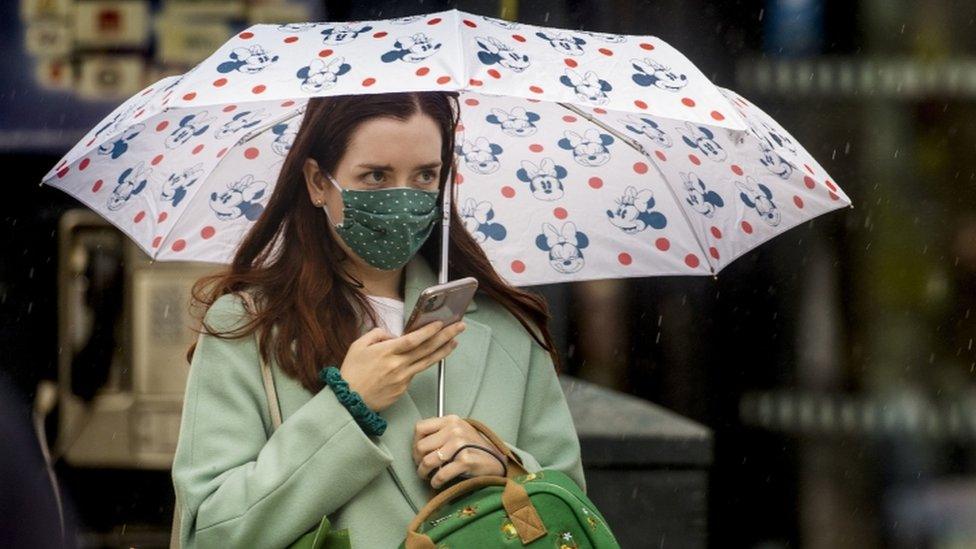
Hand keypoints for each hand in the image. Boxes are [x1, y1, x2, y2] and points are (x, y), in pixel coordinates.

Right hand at [340, 320, 464, 412]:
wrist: (348, 401)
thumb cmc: (351, 372)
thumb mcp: (358, 346)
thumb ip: (377, 335)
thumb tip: (394, 335)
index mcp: (386, 352)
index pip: (413, 339)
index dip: (429, 331)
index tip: (441, 323)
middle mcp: (398, 365)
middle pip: (427, 349)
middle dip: (446, 336)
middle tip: (459, 327)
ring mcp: (403, 379)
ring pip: (427, 362)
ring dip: (443, 351)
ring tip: (454, 342)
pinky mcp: (403, 389)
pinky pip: (414, 373)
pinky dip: (422, 364)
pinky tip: (427, 357)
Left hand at [413, 415, 507, 489]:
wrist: (496, 460)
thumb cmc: (474, 447)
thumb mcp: (458, 430)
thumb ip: (440, 432)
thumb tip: (417, 444)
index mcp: (451, 420)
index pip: (420, 428)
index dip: (414, 442)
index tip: (418, 452)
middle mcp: (454, 430)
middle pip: (421, 447)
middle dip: (418, 460)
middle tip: (422, 467)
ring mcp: (460, 445)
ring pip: (428, 461)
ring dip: (423, 473)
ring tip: (427, 476)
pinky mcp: (465, 461)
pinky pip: (441, 474)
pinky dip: (435, 481)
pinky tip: (437, 482)